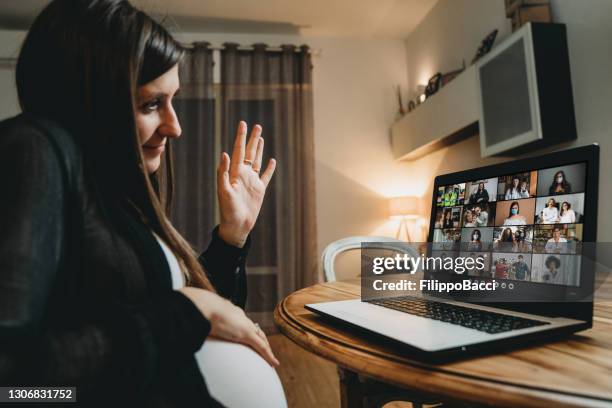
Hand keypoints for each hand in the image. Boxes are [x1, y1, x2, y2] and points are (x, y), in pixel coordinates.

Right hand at [178, 287, 279, 366]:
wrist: (202, 306)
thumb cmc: (197, 308)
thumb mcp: (199, 313)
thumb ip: (198, 318)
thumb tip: (189, 322)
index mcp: (229, 309)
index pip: (242, 320)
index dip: (247, 327)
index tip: (250, 332)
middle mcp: (240, 315)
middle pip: (255, 328)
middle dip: (261, 338)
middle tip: (265, 347)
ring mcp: (244, 325)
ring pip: (260, 338)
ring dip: (266, 349)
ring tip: (270, 358)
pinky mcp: (246, 334)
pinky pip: (261, 346)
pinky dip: (269, 355)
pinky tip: (274, 363)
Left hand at [217, 121, 275, 246]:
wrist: (236, 226)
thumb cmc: (227, 210)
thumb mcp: (224, 191)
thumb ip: (223, 173)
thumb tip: (224, 154)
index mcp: (235, 173)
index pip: (238, 151)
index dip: (240, 137)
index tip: (243, 124)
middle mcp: (243, 174)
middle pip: (249, 153)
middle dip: (252, 139)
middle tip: (256, 126)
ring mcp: (252, 182)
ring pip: (257, 161)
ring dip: (259, 150)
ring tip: (261, 138)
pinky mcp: (259, 190)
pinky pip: (265, 176)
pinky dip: (269, 168)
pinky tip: (272, 160)